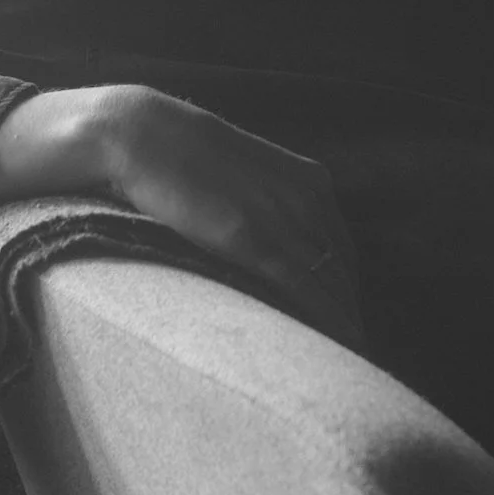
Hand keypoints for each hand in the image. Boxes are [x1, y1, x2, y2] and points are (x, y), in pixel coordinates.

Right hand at [51, 84, 362, 349]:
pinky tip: (336, 344)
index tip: (344, 317)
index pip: (342, 247)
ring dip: (343, 323)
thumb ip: (268, 202)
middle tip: (347, 350)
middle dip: (348, 310)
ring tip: (343, 358)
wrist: (145, 136)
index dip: (345, 287)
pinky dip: (329, 321)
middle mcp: (309, 199)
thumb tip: (270, 239)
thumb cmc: (184, 158)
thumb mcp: (244, 174)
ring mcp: (284, 218)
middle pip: (344, 269)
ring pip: (334, 284)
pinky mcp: (256, 240)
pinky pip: (307, 290)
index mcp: (311, 181)